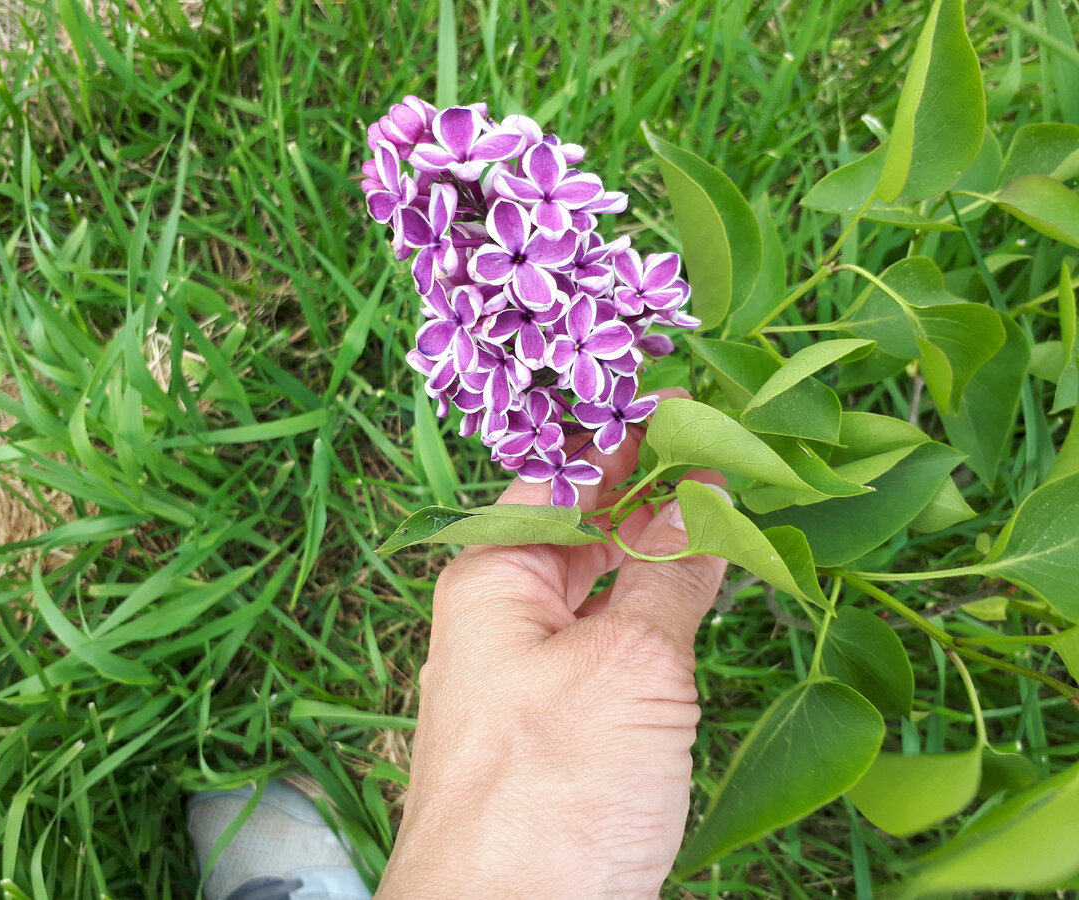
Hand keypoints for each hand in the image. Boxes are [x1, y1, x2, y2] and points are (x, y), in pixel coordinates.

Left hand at [376, 397, 727, 898]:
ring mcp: (530, 674)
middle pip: (582, 526)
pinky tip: (694, 597)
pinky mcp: (561, 728)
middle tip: (729, 450)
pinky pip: (610, 644)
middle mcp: (502, 616)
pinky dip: (655, 613)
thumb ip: (671, 574)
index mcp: (493, 577)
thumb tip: (704, 493)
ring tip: (726, 507)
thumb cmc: (552, 795)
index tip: (690, 403)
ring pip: (600, 586)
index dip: (625, 435)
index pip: (563, 475)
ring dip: (658, 549)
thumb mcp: (629, 668)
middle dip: (650, 488)